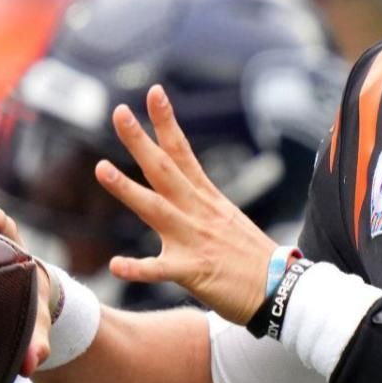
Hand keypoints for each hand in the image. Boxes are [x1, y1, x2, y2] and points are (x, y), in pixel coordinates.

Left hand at [95, 84, 277, 323]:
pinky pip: (160, 269)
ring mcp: (195, 240)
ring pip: (155, 209)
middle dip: (140, 140)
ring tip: (100, 169)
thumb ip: (201, 207)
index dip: (166, 122)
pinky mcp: (193, 271)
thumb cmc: (254, 260)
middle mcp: (198, 213)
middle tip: (119, 112)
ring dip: (127, 189)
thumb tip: (184, 194)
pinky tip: (116, 265)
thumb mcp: (229, 221)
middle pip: (164, 169)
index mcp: (208, 199)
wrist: (282, 289)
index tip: (153, 93)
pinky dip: (138, 268)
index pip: (183, 152)